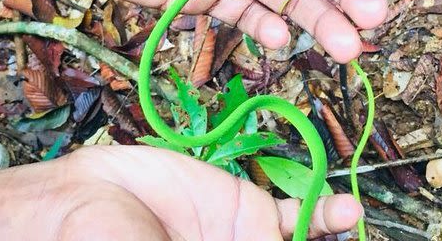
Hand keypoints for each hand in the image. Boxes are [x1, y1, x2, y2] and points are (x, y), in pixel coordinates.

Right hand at [0, 145, 361, 239]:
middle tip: (364, 240)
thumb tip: (263, 240)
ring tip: (361, 226)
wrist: (77, 203)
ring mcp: (243, 240)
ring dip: (332, 235)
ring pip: (303, 238)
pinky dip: (321, 210)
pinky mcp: (242, 205)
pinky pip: (293, 211)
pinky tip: (348, 210)